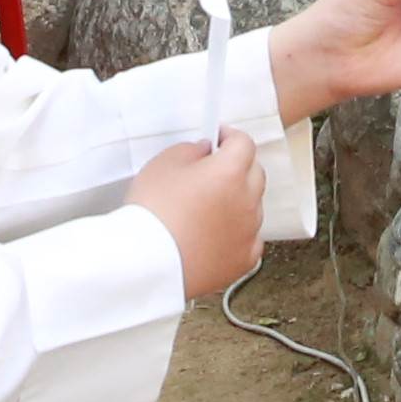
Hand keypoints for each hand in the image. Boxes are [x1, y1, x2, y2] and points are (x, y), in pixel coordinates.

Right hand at [128, 134, 264, 298]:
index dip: (229, 137)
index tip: (217, 139)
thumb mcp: (162, 164)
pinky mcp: (244, 260)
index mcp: (230, 172)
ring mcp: (249, 233)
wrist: (146, 264)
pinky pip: (249, 239)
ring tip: (206, 209)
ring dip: (237, 201)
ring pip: (252, 207)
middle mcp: (247, 201)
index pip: (244, 143)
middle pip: (254, 173)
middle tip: (211, 171)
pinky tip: (213, 235)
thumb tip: (204, 152)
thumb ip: (190, 150)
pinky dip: (236, 234)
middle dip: (237, 167)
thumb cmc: (152, 213)